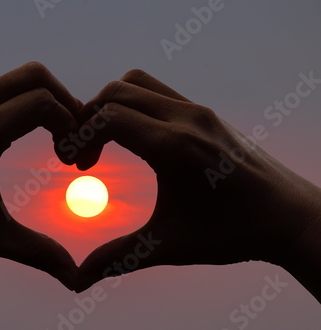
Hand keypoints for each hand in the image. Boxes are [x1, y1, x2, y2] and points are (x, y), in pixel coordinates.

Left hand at [0, 62, 80, 289]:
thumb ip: (37, 252)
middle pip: (35, 75)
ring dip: (43, 99)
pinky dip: (21, 102)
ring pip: (16, 78)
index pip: (43, 102)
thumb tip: (74, 275)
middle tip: (71, 134)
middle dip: (64, 100)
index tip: (71, 156)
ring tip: (52, 135)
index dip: (70, 124)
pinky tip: (21, 134)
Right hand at [75, 70, 320, 295]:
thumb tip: (78, 280)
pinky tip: (135, 137)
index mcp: (175, 147)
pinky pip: (156, 90)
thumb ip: (118, 257)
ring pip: (135, 82)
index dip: (79, 136)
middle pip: (115, 92)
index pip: (109, 116)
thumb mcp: (169, 246)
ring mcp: (198, 110)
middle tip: (84, 155)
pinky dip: (133, 103)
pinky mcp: (204, 112)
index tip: (75, 165)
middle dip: (88, 118)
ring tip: (105, 140)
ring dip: (110, 105)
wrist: (287, 217)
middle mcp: (187, 118)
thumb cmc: (232, 232)